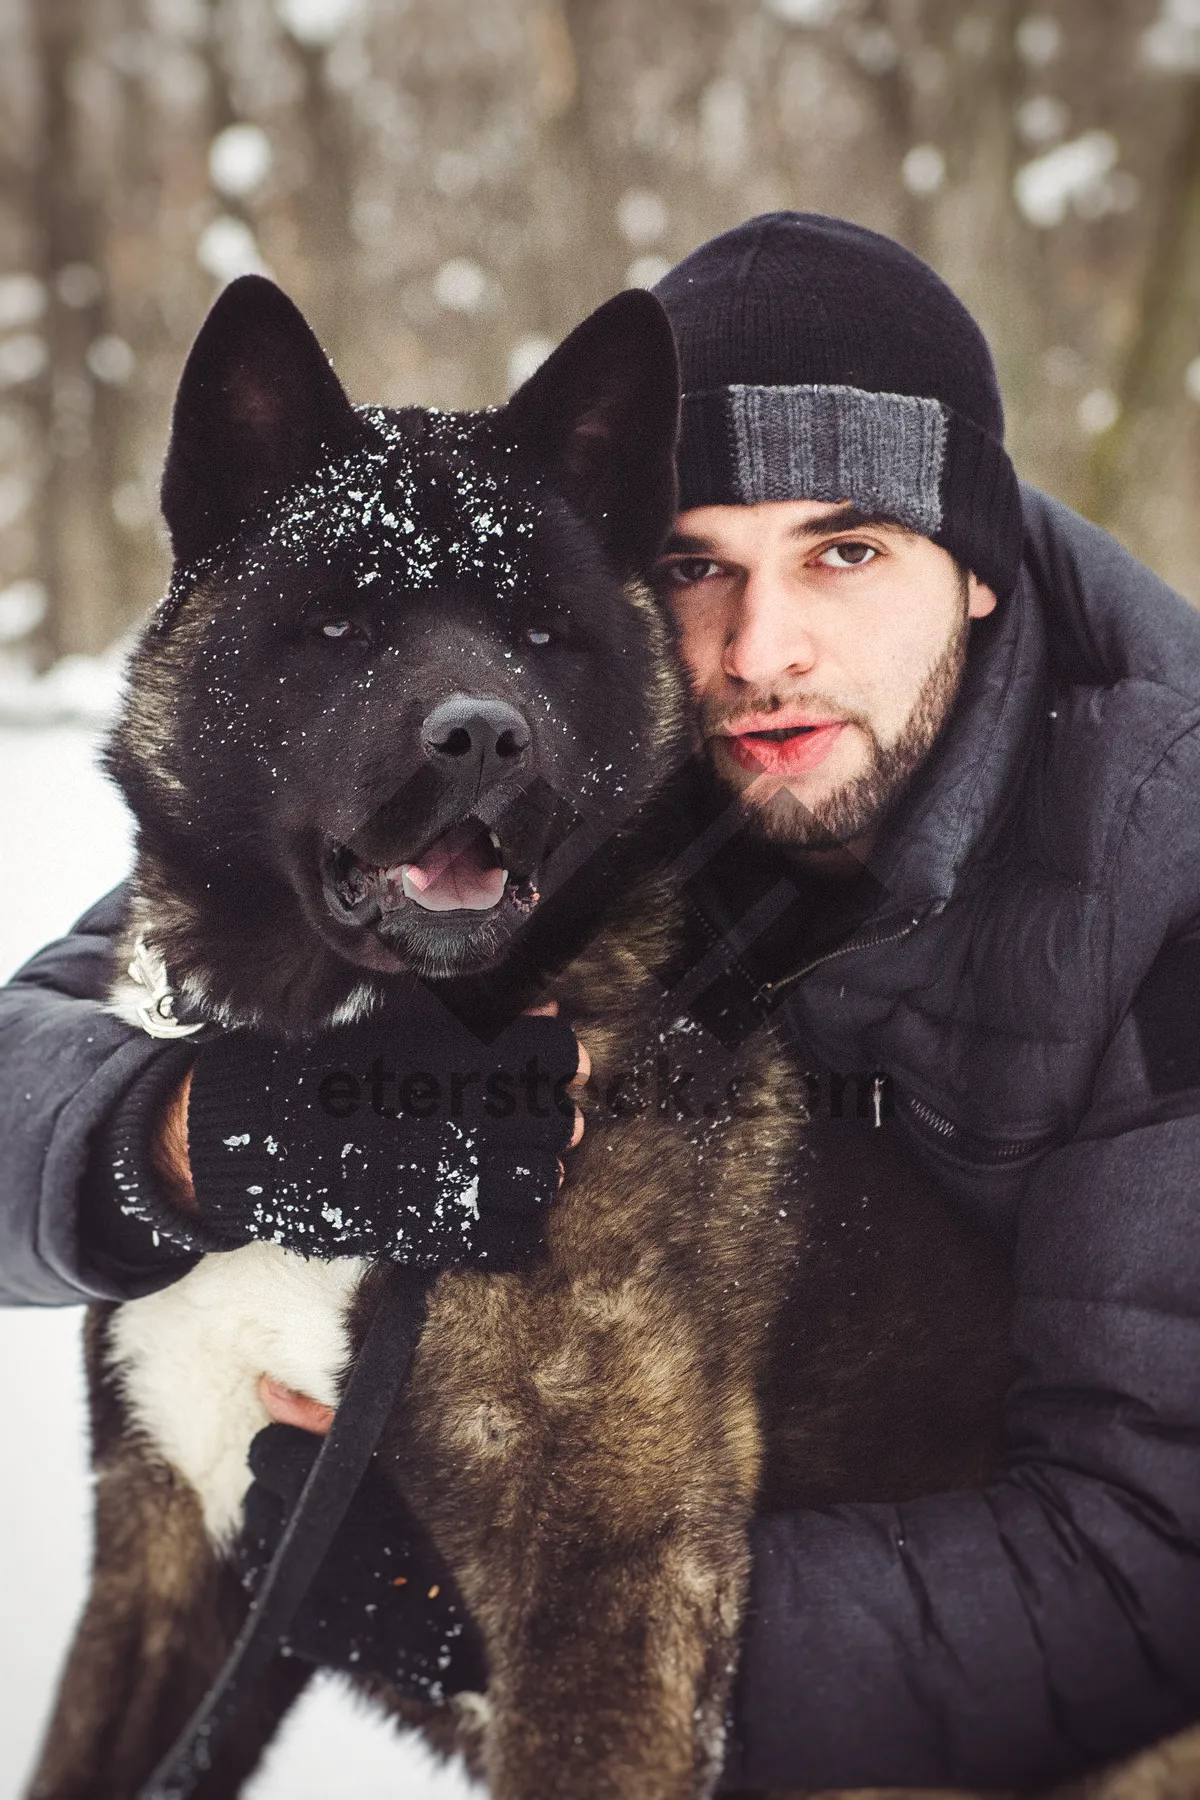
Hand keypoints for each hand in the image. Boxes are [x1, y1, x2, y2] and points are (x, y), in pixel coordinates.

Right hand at [149, 996, 590, 1266]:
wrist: (253, 1139)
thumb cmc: (320, 1068)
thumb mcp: (394, 1024)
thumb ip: (474, 1018)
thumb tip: (544, 1010)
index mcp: (459, 1058)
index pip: (554, 1053)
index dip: (559, 1056)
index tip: (550, 1064)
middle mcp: (469, 1120)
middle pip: (558, 1120)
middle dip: (552, 1116)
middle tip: (529, 1116)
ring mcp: (456, 1181)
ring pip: (546, 1181)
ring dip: (540, 1169)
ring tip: (513, 1162)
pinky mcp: (437, 1233)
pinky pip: (514, 1241)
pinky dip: (517, 1227)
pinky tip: (496, 1209)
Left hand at [238, 1420, 486, 1700]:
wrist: (448, 1621)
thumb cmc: (427, 1525)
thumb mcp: (380, 1452)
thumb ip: (316, 1416)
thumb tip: (264, 1386)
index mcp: (316, 1486)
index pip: (265, 1450)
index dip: (294, 1453)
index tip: (326, 1463)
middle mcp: (294, 1540)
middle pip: (256, 1496)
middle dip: (285, 1494)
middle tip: (333, 1503)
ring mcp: (288, 1590)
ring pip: (255, 1539)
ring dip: (282, 1533)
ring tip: (330, 1537)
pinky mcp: (288, 1630)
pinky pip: (265, 1582)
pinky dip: (286, 1573)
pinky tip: (325, 1572)